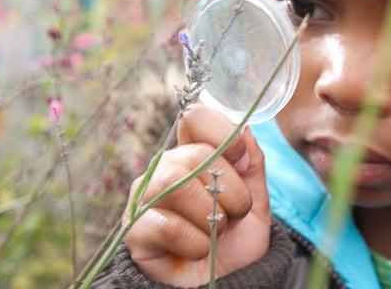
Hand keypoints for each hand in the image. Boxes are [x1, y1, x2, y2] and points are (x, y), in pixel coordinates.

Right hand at [124, 105, 270, 286]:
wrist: (222, 282)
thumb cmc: (234, 239)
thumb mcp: (255, 199)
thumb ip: (252, 163)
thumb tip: (245, 131)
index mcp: (192, 154)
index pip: (195, 117)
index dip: (223, 133)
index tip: (240, 159)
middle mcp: (165, 168)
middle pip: (194, 154)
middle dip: (230, 190)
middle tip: (234, 214)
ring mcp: (145, 196)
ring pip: (177, 183)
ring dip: (211, 215)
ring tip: (217, 232)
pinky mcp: (135, 228)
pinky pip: (169, 225)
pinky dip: (196, 242)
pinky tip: (198, 250)